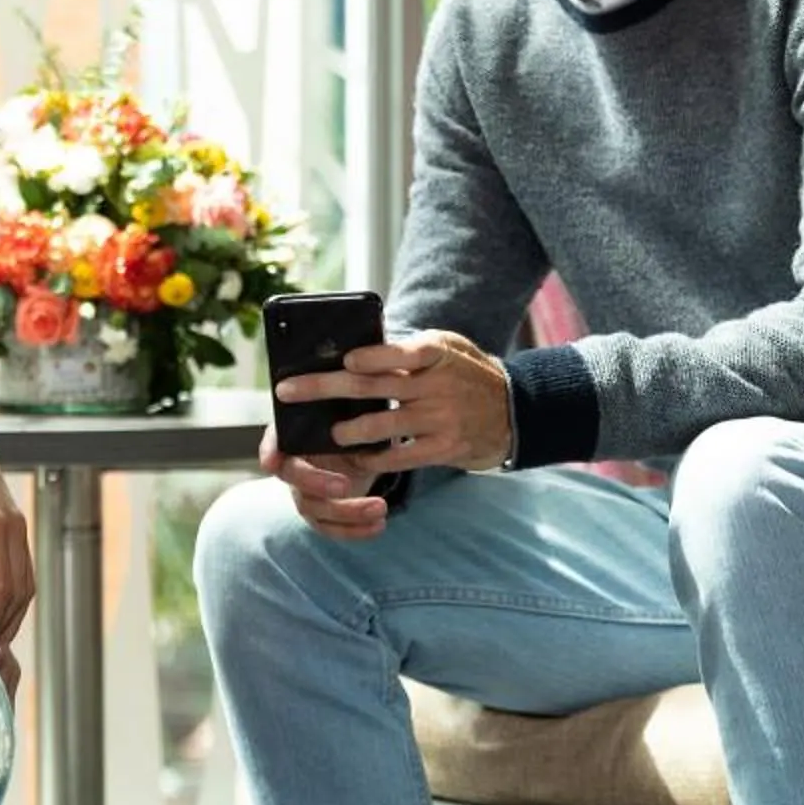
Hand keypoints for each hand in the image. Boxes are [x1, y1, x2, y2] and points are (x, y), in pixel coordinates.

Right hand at [260, 435, 387, 540]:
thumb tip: (365, 431)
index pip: (273, 441)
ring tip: (380, 507)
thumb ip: (354, 427)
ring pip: (313, 507)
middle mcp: (292, 464)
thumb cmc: (353, 431)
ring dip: (347, 511)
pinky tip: (378, 525)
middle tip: (345, 486)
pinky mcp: (318, 514)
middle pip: (293, 476)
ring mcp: (302, 492)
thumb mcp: (356, 423)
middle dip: (317, 483)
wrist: (363, 451)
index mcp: (295, 434)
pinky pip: (330, 527)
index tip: (271, 463)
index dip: (269, 452)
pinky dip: (355, 529)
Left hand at [272, 328, 511, 477]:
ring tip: (328, 434)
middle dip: (324, 388)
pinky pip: (400, 457)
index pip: (401, 352)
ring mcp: (440, 419)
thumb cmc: (468, 373)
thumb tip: (359, 349)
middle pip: (372, 387)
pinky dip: (373, 458)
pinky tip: (356, 458)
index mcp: (436, 353)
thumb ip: (411, 346)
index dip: (372, 357)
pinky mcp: (443, 448)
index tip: (344, 361)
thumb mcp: (449, 346)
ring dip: (348, 431)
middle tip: (288, 391)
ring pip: (382, 426)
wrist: (515, 412)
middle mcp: (437, 385)